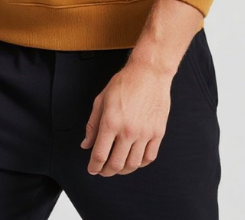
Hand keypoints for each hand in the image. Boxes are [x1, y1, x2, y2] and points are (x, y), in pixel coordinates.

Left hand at [80, 59, 172, 175]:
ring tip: (117, 166)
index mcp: (111, 122)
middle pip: (116, 164)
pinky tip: (134, 159)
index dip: (94, 166)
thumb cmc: (124, 83)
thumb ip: (92, 124)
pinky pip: (149, 157)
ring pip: (133, 165)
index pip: (100, 155)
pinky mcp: (158, 133)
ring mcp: (144, 133)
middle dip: (106, 171)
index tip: (92, 168)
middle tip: (102, 170)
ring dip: (122, 170)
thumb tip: (86, 144)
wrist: (149, 73)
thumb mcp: (101, 100)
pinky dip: (140, 164)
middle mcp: (128, 131)